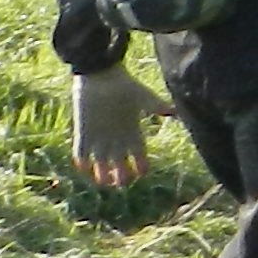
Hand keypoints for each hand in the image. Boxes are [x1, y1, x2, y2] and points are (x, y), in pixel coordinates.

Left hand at [71, 68, 159, 187]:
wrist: (101, 75)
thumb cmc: (124, 86)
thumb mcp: (143, 97)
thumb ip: (158, 106)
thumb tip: (177, 110)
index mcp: (133, 133)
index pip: (139, 157)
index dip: (141, 167)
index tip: (142, 172)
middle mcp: (117, 140)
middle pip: (119, 167)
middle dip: (121, 177)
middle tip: (121, 181)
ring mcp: (100, 139)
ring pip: (100, 166)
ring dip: (101, 176)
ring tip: (103, 179)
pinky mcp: (84, 135)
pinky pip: (81, 154)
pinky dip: (81, 163)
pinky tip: (85, 166)